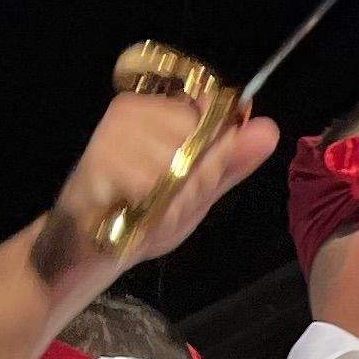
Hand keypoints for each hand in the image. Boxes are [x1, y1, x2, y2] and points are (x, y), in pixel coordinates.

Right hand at [41, 84, 280, 289]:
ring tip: (148, 208)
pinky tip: (134, 213)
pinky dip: (151, 209)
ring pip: (174, 163)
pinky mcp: (96, 163)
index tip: (195, 178)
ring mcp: (111, 134)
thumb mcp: (199, 188)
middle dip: (194, 182)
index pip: (214, 116)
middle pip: (196, 138)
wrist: (90, 250)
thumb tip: (268, 129)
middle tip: (167, 200)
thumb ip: (231, 160)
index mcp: (159, 108)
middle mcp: (132, 111)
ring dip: (171, 200)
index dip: (214, 156)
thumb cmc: (145, 213)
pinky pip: (148, 183)